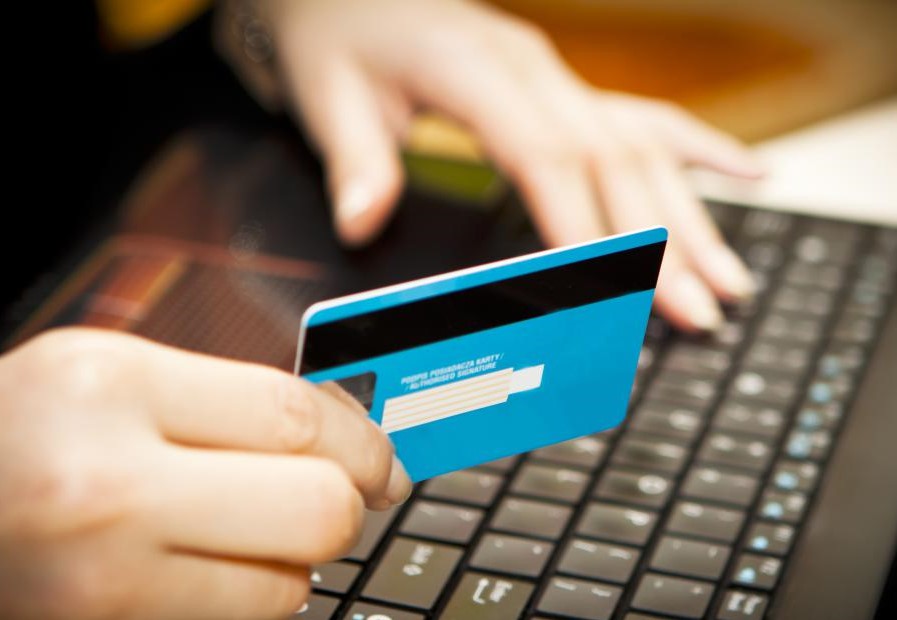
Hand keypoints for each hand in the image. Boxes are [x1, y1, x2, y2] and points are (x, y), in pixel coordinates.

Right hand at [0, 328, 410, 619]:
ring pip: (285, 590)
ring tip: (244, 531)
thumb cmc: (24, 431)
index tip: (384, 458)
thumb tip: (351, 431)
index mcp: (114, 387)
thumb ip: (231, 401)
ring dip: (289, 563)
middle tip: (343, 496)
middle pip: (315, 511)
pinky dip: (243, 599)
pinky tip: (207, 567)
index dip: (363, 441)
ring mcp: (101, 585)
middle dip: (346, 506)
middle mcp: (107, 489)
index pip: (295, 418)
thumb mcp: (116, 377)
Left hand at [229, 0, 762, 330]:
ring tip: (730, 279)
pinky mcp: (567, 88)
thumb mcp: (330, 94)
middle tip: (698, 310)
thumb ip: (354, 159)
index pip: (544, 154)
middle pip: (612, 158)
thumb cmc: (343, 40)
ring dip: (692, 215)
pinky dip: (699, 150)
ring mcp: (558, 78)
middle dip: (659, 241)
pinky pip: (645, 116)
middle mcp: (533, 71)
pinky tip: (750, 175)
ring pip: (644, 144)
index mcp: (474, 71)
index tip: (613, 288)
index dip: (581, 223)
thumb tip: (364, 223)